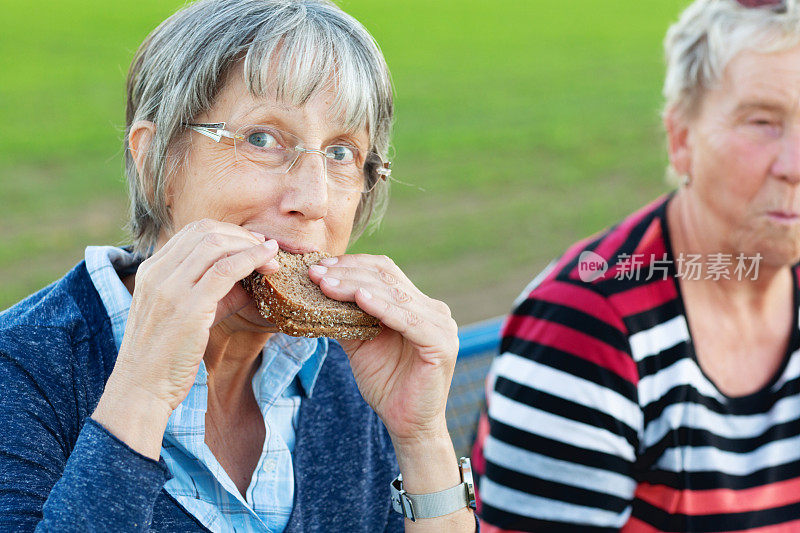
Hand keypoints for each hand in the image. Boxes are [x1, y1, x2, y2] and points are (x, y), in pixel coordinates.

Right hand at [111, 219, 279, 410]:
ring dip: (250, 246)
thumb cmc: (165, 356)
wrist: (141, 388)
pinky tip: (268, 264)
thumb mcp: (182, 314)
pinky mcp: (188, 306)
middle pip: (206, 232)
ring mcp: (170, 288)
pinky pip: (226, 270)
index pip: (192, 232)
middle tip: (265, 247)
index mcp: (150, 270)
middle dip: (241, 235)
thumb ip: (212, 292)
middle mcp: (157, 273)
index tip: (250, 243)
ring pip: (216, 245)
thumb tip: (251, 278)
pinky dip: (252, 260)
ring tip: (271, 257)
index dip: (227, 232)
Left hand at [308, 254, 458, 442]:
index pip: (385, 271)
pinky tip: (359, 299)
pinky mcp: (441, 344)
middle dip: (348, 273)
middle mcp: (434, 310)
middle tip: (316, 273)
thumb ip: (347, 317)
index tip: (319, 266)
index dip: (352, 264)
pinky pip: (408, 320)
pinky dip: (382, 307)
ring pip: (394, 295)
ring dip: (356, 286)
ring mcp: (442, 326)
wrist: (408, 425)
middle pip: (387, 279)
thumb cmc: (386, 384)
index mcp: (418, 305)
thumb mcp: (360, 343)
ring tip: (327, 284)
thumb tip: (317, 292)